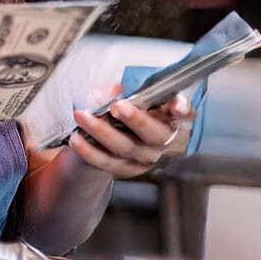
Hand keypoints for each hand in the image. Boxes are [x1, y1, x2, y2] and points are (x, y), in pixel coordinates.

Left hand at [68, 94, 195, 177]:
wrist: (121, 136)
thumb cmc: (135, 109)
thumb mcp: (137, 96)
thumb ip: (130, 91)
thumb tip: (114, 90)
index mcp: (174, 120)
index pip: (183, 114)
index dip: (181, 110)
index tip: (177, 104)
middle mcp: (164, 142)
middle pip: (153, 134)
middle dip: (135, 120)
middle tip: (117, 106)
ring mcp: (146, 158)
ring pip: (126, 148)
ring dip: (101, 132)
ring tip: (82, 116)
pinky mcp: (127, 169)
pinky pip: (107, 163)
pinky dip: (89, 151)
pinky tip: (76, 139)